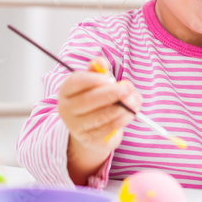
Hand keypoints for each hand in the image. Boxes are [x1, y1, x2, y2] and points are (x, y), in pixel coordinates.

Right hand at [58, 58, 141, 181]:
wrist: (92, 129)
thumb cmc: (95, 99)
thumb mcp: (95, 83)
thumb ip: (98, 71)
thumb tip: (100, 61)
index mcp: (66, 91)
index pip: (76, 82)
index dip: (95, 79)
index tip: (112, 78)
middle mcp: (67, 110)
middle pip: (88, 100)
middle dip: (112, 93)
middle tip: (129, 87)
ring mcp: (77, 127)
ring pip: (100, 116)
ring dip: (122, 107)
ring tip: (135, 100)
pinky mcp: (90, 140)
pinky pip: (108, 128)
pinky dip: (122, 119)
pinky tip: (130, 113)